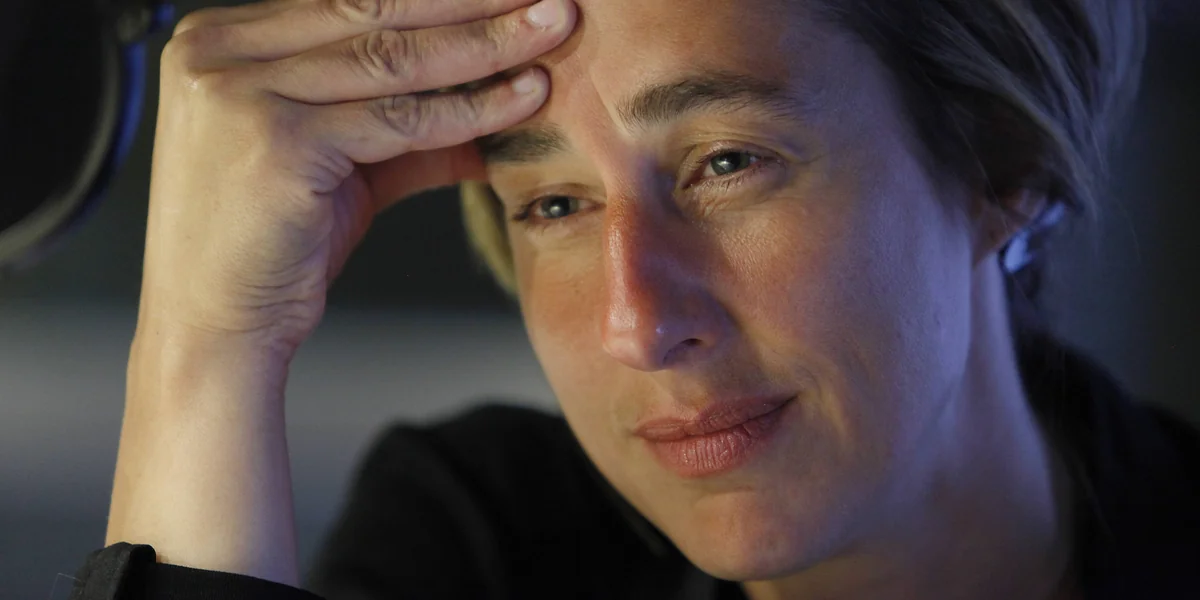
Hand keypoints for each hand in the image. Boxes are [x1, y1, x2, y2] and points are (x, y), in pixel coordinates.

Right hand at [139, 0, 575, 355]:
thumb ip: (409, 119)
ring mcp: (240, 92)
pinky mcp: (275, 140)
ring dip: (487, 44)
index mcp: (221, 40)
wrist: (215, 327)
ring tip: (553, 29)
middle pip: (374, 10)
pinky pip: (398, 118)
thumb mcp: (343, 164)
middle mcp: (217, 51)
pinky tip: (524, 96)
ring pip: (392, 58)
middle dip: (473, 2)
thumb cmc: (271, 247)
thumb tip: (506, 91)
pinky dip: (471, 108)